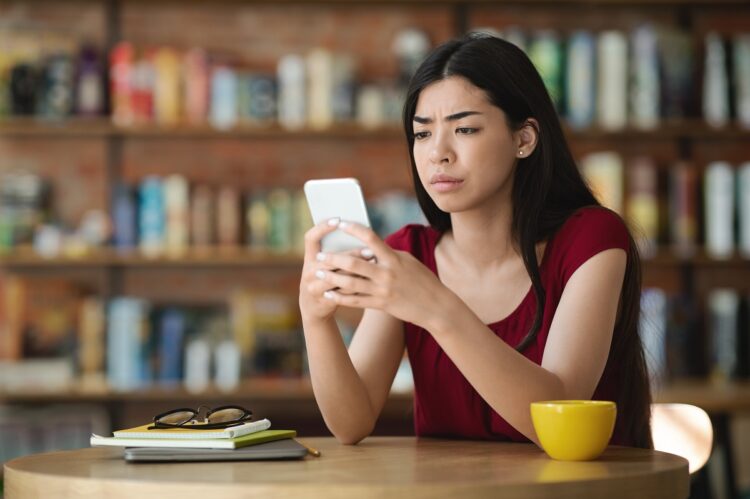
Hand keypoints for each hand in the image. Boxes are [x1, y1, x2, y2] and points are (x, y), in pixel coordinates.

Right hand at [299, 218, 369, 322]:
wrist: (312, 307)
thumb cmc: (324, 277)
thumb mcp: (322, 264)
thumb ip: (334, 251)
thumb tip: (358, 232)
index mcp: (309, 257)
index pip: (311, 237)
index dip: (322, 227)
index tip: (338, 220)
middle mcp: (309, 271)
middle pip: (331, 258)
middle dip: (352, 254)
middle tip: (369, 250)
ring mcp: (314, 286)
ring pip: (340, 276)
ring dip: (358, 270)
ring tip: (374, 264)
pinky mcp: (324, 299)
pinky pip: (344, 292)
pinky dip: (358, 285)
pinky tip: (371, 280)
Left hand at [314, 221, 446, 327]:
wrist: (436, 306)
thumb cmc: (422, 280)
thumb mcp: (407, 261)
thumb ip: (388, 254)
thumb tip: (369, 247)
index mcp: (394, 258)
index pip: (371, 238)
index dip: (354, 229)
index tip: (340, 223)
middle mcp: (387, 274)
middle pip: (355, 263)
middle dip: (335, 258)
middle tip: (320, 255)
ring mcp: (383, 290)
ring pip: (351, 283)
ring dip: (332, 278)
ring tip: (318, 273)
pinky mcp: (381, 305)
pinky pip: (356, 301)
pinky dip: (341, 297)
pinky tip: (329, 293)